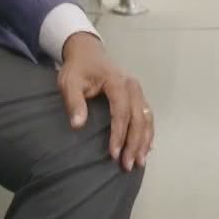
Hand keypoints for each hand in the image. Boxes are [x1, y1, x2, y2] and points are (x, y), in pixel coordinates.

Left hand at [57, 34, 152, 170]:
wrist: (88, 52)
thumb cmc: (78, 69)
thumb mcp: (69, 82)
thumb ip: (74, 102)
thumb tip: (77, 125)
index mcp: (117, 82)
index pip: (122, 112)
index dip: (119, 134)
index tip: (113, 154)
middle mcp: (132, 87)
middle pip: (138, 118)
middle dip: (134, 143)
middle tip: (127, 165)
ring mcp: (138, 91)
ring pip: (147, 118)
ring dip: (144, 141)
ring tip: (139, 162)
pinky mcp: (138, 96)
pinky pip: (148, 116)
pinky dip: (148, 133)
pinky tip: (146, 148)